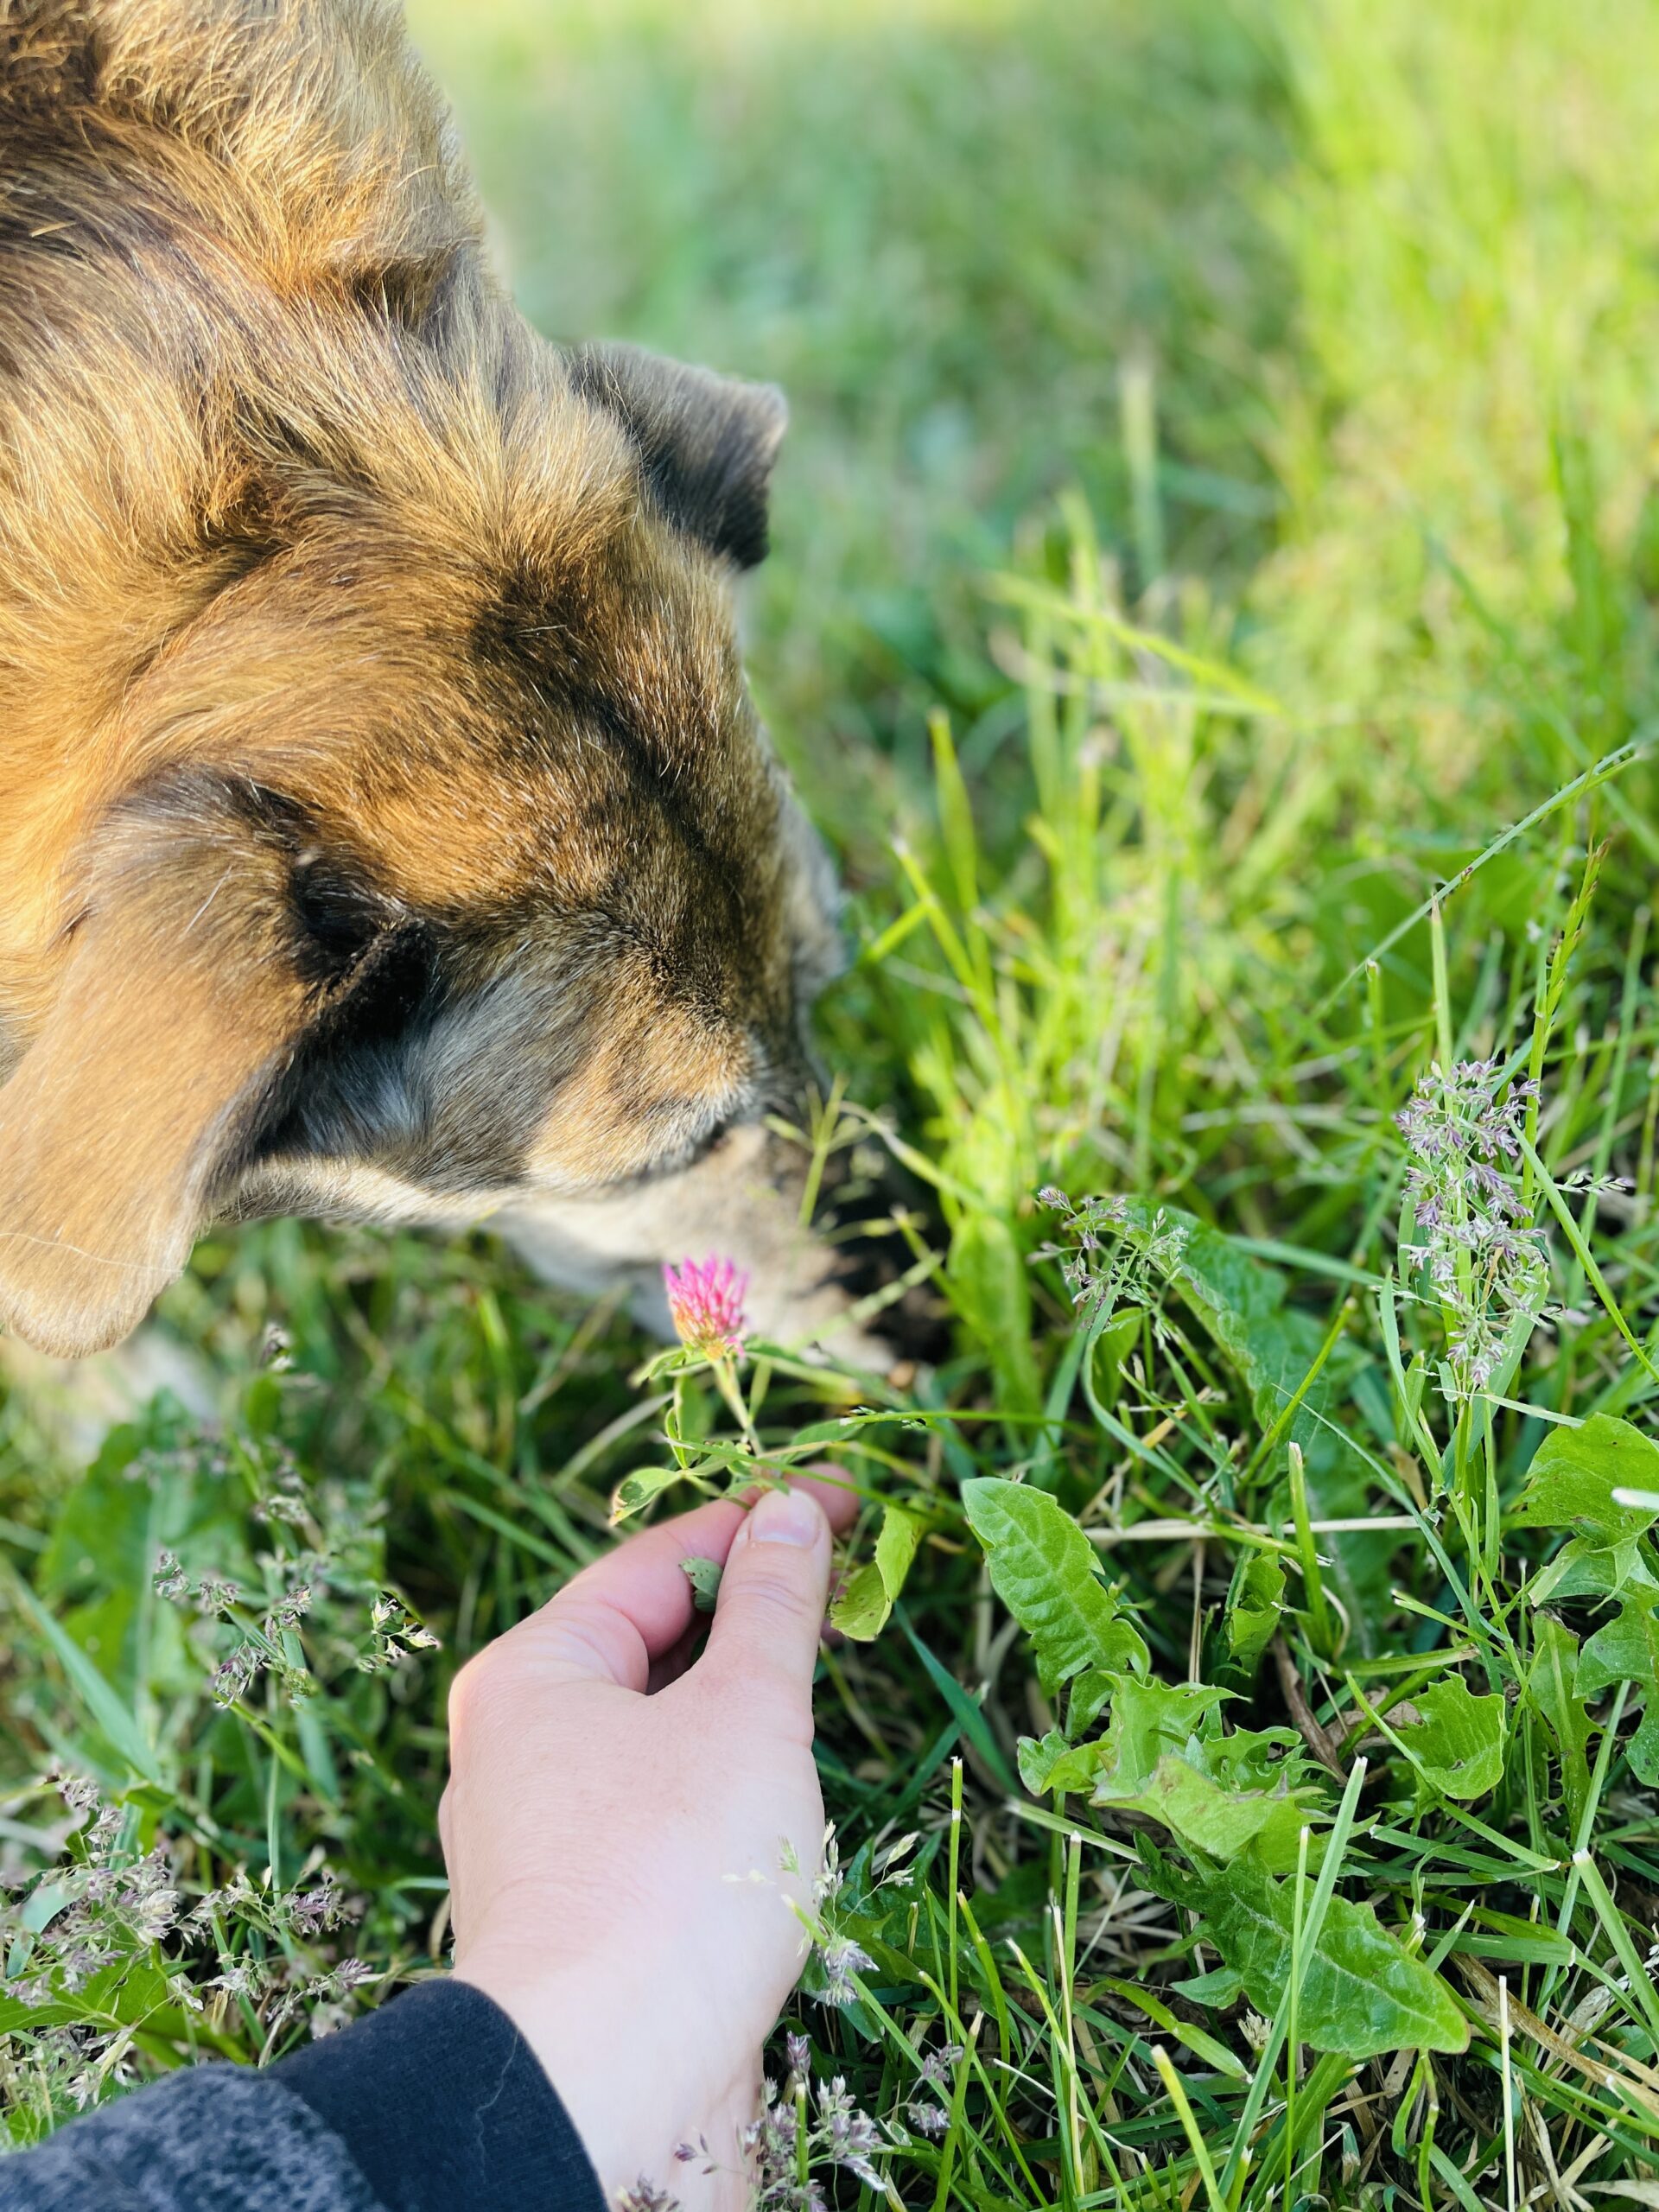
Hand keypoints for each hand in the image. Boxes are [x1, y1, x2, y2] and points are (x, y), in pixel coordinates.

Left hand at [440, 1474, 856, 2208]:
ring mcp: (535, 1833)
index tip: (845, 1503)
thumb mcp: (746, 1714)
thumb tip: (792, 1514)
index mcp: (531, 1671)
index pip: (660, 1561)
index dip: (758, 1522)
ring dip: (738, 1699)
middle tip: (849, 1587)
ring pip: (654, 1729)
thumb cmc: (670, 1879)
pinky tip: (773, 1797)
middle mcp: (512, 1743)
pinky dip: (716, 1780)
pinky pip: (651, 1808)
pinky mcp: (571, 1908)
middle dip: (751, 1612)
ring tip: (821, 1680)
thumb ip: (775, 1606)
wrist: (596, 2084)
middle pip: (649, 1640)